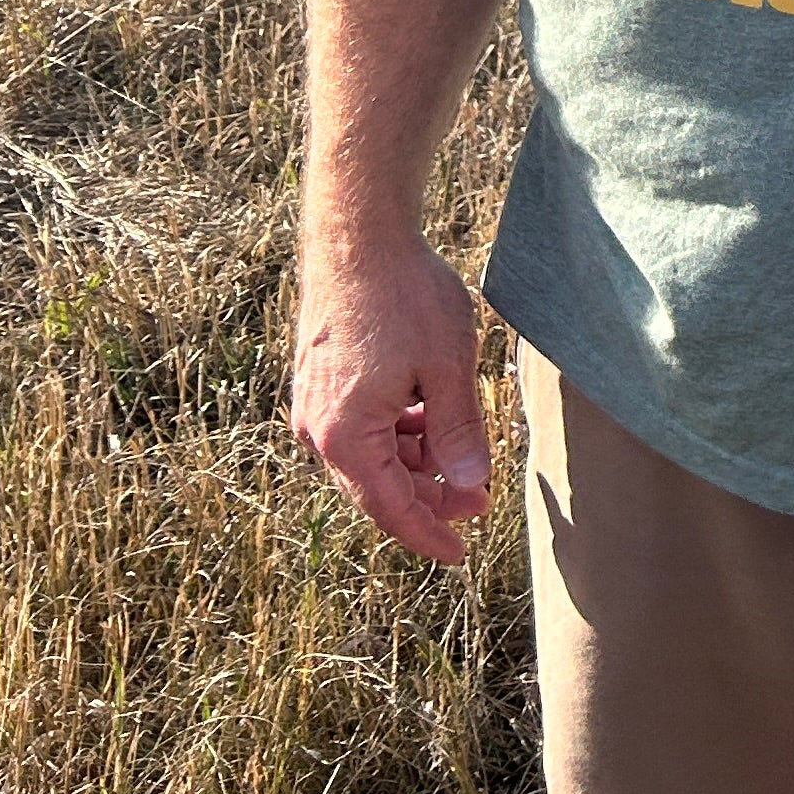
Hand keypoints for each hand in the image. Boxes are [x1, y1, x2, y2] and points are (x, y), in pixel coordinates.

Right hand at [290, 228, 494, 561]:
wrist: (358, 239)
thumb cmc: (405, 299)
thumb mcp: (448, 368)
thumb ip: (458, 433)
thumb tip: (470, 485)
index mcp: (346, 437)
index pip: (389, 508)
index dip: (428, 533)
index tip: (460, 554)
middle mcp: (317, 430)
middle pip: (378, 487)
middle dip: (429, 498)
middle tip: (479, 499)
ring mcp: (313, 405)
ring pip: (371, 456)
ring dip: (416, 462)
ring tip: (463, 454)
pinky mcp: (320, 382)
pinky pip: (361, 428)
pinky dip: (398, 433)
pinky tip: (430, 417)